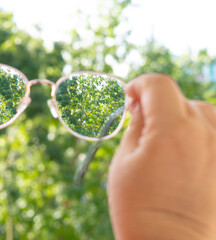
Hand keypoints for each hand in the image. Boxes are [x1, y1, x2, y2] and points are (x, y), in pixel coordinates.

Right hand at [108, 74, 215, 239]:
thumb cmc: (138, 205)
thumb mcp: (124, 160)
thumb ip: (135, 125)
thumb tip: (139, 106)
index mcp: (172, 129)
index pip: (158, 84)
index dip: (138, 85)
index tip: (128, 98)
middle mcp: (204, 132)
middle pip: (179, 97)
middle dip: (156, 104)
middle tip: (141, 125)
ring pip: (201, 111)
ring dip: (180, 117)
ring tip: (165, 140)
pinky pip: (213, 131)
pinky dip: (198, 131)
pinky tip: (184, 151)